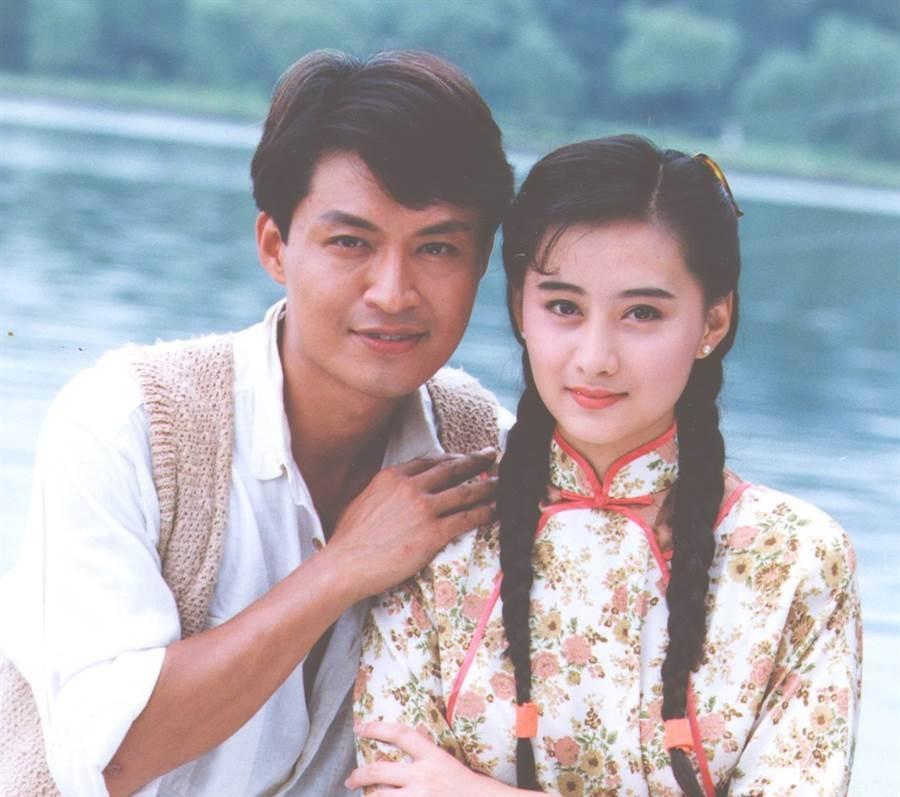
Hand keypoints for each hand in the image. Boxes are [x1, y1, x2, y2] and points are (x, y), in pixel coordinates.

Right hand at [326, 449, 496, 600]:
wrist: (344, 564)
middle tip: (492, 455)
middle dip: (476, 461)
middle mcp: (411, 487)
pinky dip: (486, 512)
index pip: (429, 461)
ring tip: (504, 482)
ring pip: (465, 493)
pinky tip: (497, 510)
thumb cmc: (349, 540)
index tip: (463, 458)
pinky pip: (467, 518)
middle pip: (452, 469)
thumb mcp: (362, 500)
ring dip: (489, 486)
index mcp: (392, 476)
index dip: (451, 458)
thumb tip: (390, 492)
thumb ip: (382, 490)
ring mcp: (423, 509)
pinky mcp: (432, 533)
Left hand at [348, 721, 509, 795]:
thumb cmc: (469, 787)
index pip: (401, 735)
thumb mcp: (448, 764)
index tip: (360, 727)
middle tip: (350, 780)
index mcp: (433, 758)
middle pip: (378, 771)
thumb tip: (404, 752)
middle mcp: (423, 777)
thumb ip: (426, 758)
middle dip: (358, 775)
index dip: (377, 728)